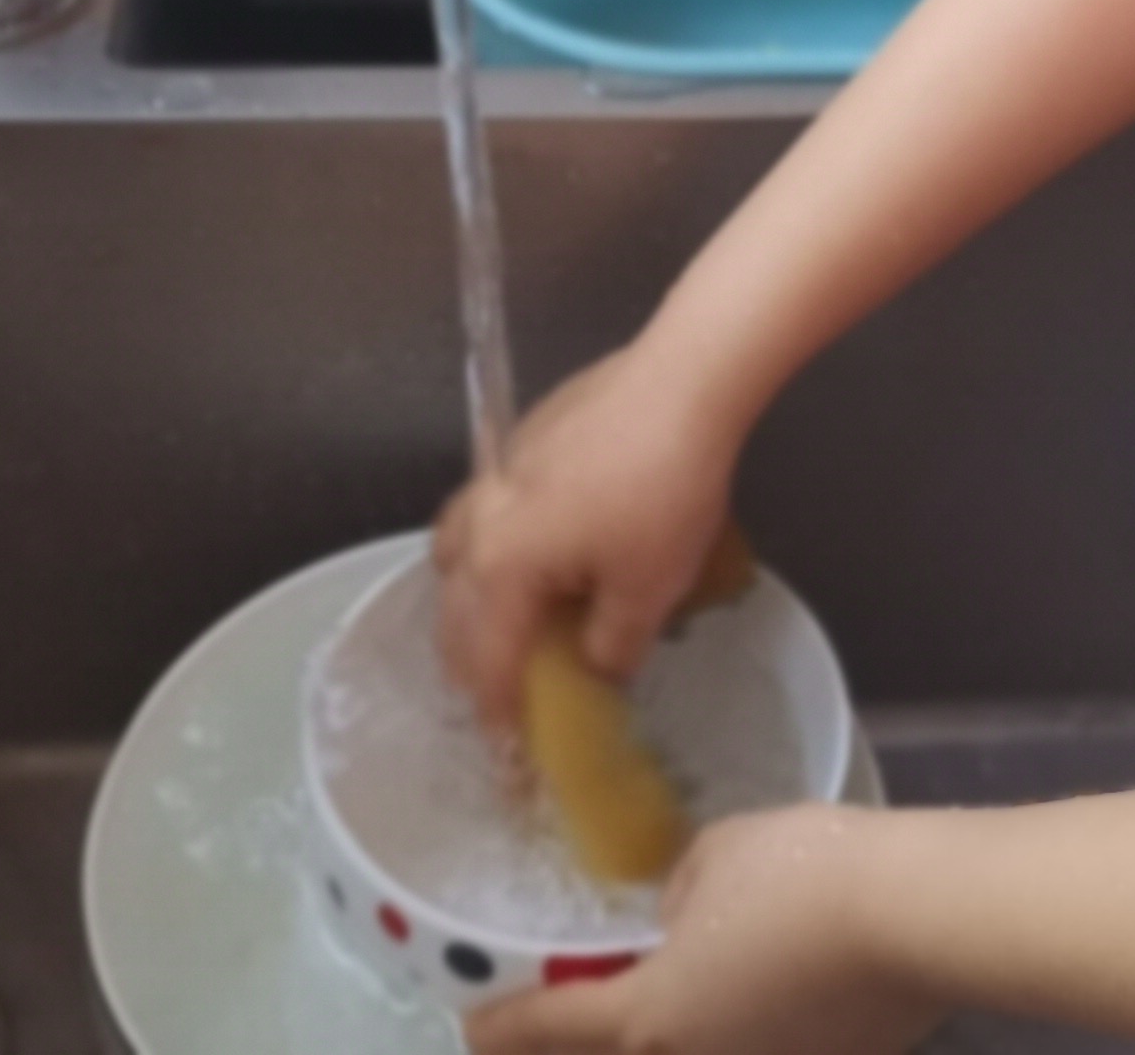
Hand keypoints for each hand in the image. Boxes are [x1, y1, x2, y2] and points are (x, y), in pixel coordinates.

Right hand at [432, 343, 743, 727]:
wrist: (680, 384)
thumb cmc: (662, 495)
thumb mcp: (649, 590)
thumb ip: (612, 647)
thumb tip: (596, 669)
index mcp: (502, 568)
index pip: (487, 659)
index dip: (498, 711)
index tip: (509, 751)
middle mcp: (481, 522)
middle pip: (454, 608)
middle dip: (470, 660)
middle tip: (500, 694)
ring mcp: (496, 474)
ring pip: (456, 549)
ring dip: (468, 595)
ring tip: (504, 620)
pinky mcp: (521, 440)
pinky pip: (485, 510)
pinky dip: (493, 545)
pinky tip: (539, 546)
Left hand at [462, 807, 933, 1054]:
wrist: (918, 918)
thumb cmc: (800, 876)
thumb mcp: (716, 858)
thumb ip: (680, 895)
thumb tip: (681, 921)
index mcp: (650, 1019)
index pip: (551, 1033)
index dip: (504, 1028)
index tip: (475, 1028)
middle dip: (584, 1045)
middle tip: (564, 1024)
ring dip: (668, 1039)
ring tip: (673, 993)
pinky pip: (756, 1051)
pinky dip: (739, 1032)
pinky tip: (758, 994)